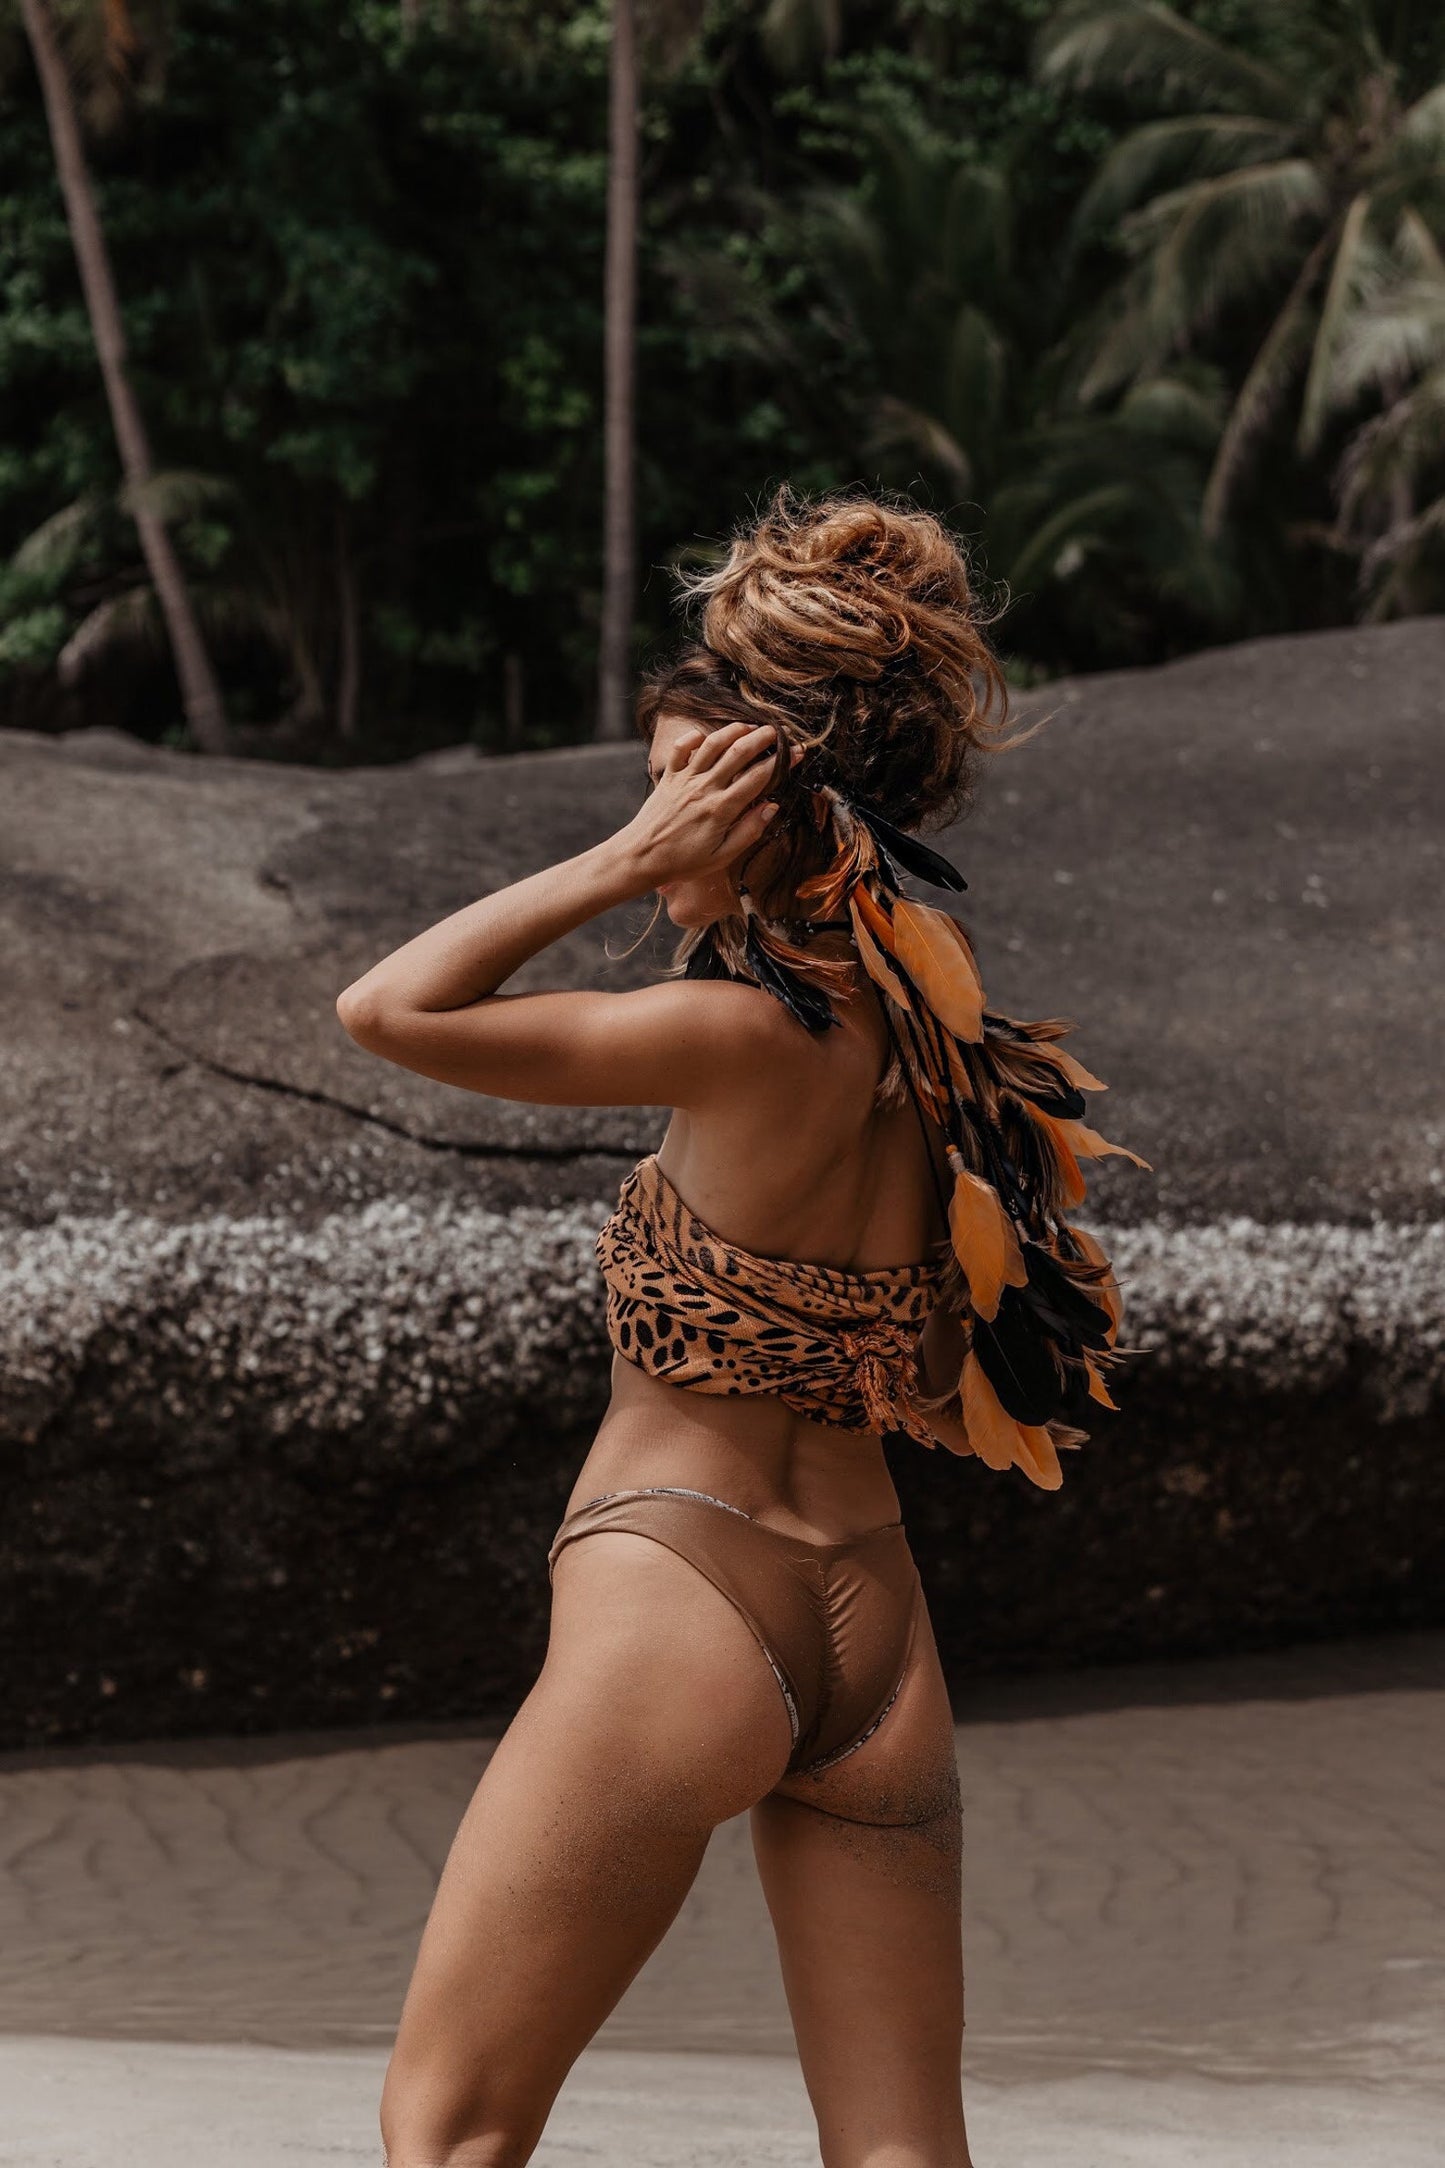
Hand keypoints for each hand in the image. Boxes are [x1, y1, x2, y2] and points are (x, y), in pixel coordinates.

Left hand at [618, 721, 781, 888]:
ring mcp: (685, 779)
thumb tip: (771, 807)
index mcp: (722, 808)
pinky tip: (706, 736)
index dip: (781, 761)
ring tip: (750, 727)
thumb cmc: (683, 862)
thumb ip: (749, 831)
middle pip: (739, 751)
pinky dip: (694, 737)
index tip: (796, 752)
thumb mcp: (722, 856)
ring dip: (734, 730)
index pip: (758, 776)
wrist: (641, 857)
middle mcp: (705, 788)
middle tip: (778, 732)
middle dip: (763, 737)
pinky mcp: (669, 777)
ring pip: (713, 744)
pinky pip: (682, 748)